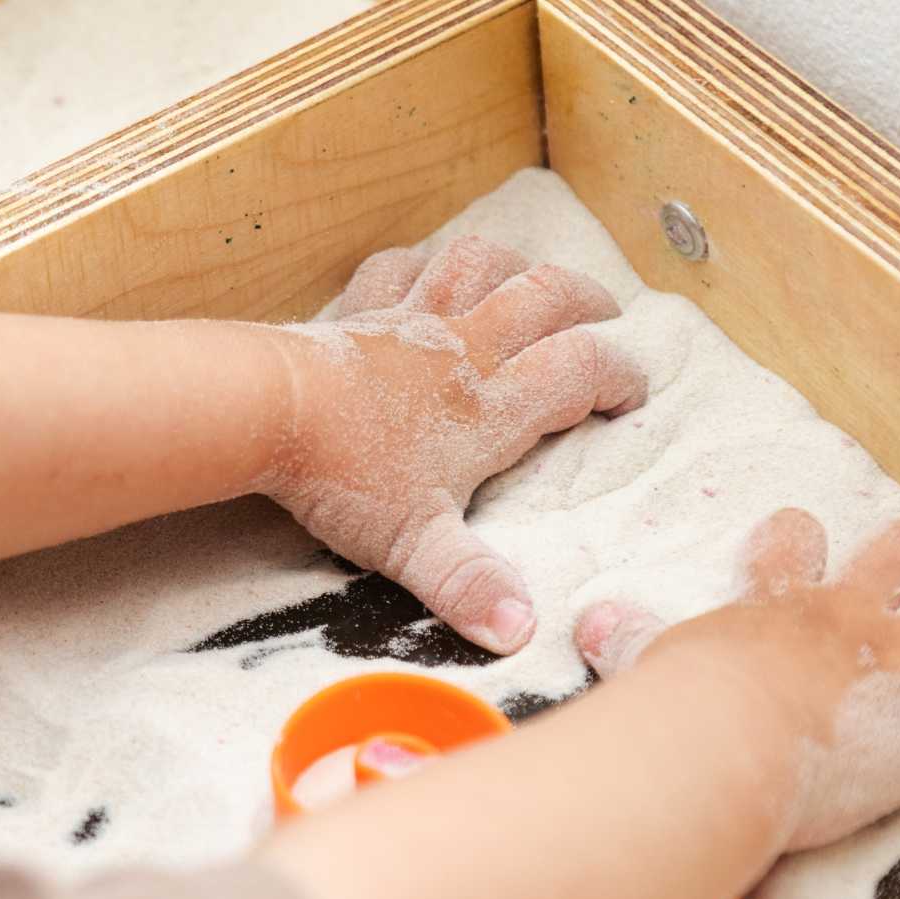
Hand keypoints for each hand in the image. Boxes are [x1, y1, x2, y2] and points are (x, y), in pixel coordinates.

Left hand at [260, 238, 646, 653]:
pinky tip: (429, 271)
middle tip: (608, 314)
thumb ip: (470, 587)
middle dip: (586, 300)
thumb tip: (521, 633)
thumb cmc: (344, 477)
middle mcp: (463, 349)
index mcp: (491, 406)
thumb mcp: (415, 546)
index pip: (579, 370)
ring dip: (515, 264)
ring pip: (480, 264)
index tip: (633, 395)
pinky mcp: (361, 309)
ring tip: (532, 276)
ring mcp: (412, 320)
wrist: (266, 410)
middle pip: (546, 297)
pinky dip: (423, 263)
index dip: (619, 376)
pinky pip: (401, 267)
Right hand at [574, 509, 899, 850]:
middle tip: (891, 611)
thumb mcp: (649, 660)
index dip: (803, 545)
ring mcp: (899, 660)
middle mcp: (847, 615)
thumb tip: (592, 625)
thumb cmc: (679, 708)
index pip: (797, 536)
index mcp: (776, 598)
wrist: (725, 744)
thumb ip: (630, 638)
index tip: (800, 561)